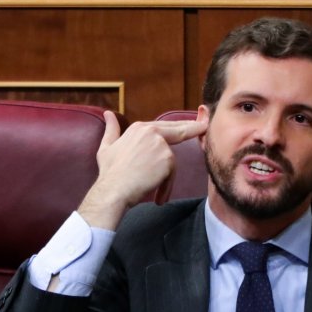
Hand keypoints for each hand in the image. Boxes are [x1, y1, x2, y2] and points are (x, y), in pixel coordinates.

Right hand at [78, 111, 206, 229]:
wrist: (112, 190)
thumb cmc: (109, 173)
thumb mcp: (106, 147)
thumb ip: (111, 129)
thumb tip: (108, 114)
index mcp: (139, 128)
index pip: (165, 126)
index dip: (180, 126)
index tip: (194, 124)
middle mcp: (151, 132)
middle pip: (178, 130)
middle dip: (194, 128)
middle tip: (205, 126)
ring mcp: (160, 144)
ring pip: (171, 161)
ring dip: (166, 178)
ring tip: (156, 193)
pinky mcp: (167, 159)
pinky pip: (171, 174)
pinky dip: (166, 187)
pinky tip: (158, 198)